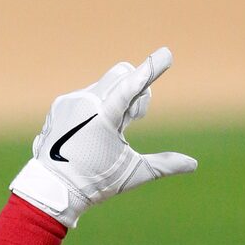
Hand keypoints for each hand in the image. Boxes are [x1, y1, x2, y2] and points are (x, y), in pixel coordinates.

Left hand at [10, 48, 196, 227]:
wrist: (51, 191)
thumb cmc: (94, 183)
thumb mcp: (132, 174)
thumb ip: (164, 164)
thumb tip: (193, 164)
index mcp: (103, 118)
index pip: (132, 86)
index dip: (151, 69)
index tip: (167, 53)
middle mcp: (85, 103)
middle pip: (122, 74)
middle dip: (135, 89)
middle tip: (135, 119)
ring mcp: (70, 102)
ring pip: (105, 85)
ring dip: (116, 100)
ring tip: (110, 132)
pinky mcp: (60, 105)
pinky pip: (86, 95)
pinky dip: (98, 107)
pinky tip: (92, 133)